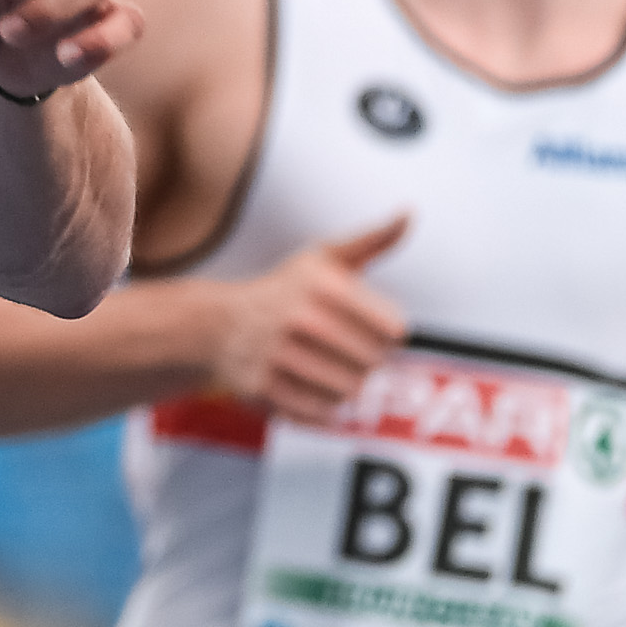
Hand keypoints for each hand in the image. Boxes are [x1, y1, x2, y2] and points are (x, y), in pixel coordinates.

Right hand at [206, 215, 409, 422]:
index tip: (367, 325)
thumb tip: (409, 213)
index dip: (385, 330)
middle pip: (375, 363)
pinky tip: (308, 384)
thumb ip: (373, 239)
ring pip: (352, 391)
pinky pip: (323, 413)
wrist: (216, 324)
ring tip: (326, 367)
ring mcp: (282, 356)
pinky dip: (322, 406)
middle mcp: (302, 319)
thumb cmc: (282, 291)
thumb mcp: (324, 258)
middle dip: (365, 359)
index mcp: (325, 285)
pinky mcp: (266, 388)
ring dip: (345, 384)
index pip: (395, 330)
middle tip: (343, 348)